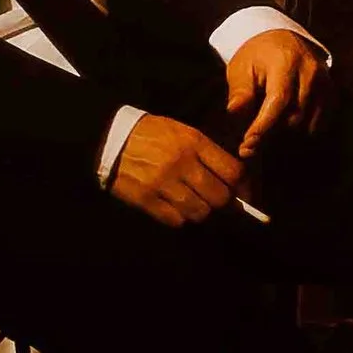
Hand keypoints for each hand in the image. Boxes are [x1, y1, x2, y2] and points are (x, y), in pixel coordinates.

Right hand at [109, 115, 247, 229]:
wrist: (111, 138)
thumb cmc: (153, 134)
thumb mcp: (183, 132)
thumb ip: (209, 155)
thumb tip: (236, 184)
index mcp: (193, 142)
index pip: (232, 172)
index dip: (242, 188)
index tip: (242, 194)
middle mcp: (181, 163)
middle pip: (219, 197)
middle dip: (223, 203)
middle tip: (216, 200)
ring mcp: (162, 183)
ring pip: (199, 212)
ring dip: (201, 212)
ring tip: (195, 204)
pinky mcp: (146, 199)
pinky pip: (176, 220)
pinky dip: (180, 218)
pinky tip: (176, 208)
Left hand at [224, 25, 326, 156]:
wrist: (281, 40)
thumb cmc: (257, 56)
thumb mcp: (241, 68)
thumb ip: (240, 92)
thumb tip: (233, 112)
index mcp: (286, 62)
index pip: (278, 101)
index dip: (263, 125)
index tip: (248, 143)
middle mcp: (311, 72)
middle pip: (294, 116)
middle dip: (271, 132)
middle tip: (250, 140)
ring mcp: (325, 82)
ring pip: (308, 123)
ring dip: (287, 133)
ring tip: (267, 128)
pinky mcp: (332, 92)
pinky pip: (321, 122)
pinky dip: (303, 129)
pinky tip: (286, 124)